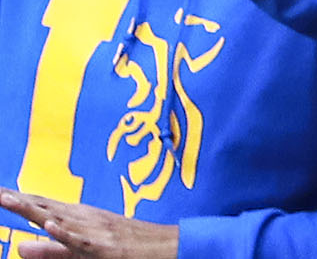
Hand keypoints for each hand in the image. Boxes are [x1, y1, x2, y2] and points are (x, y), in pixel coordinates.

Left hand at [0, 193, 182, 258]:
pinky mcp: (103, 246)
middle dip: (16, 199)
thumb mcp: (83, 249)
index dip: (16, 199)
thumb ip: (50, 251)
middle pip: (43, 206)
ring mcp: (93, 230)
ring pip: (58, 218)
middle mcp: (82, 218)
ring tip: (8, 200)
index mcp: (76, 217)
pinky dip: (65, 232)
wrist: (167, 247)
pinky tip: (49, 225)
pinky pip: (80, 239)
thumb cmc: (125, 248)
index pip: (39, 205)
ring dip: (32, 209)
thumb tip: (19, 247)